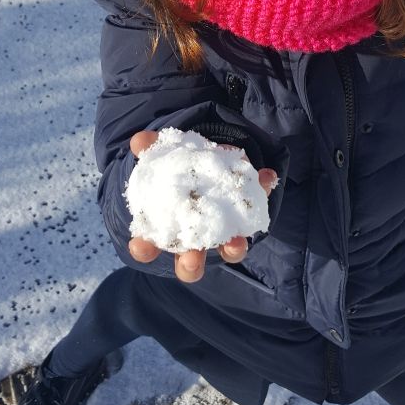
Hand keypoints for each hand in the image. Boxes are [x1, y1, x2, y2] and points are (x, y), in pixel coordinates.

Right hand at [127, 130, 277, 282]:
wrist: (211, 159)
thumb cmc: (180, 166)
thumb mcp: (165, 155)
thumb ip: (152, 148)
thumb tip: (139, 140)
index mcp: (168, 228)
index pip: (150, 247)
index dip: (144, 249)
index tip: (139, 244)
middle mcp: (196, 239)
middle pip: (190, 264)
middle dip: (190, 264)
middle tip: (190, 259)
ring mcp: (225, 232)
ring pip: (229, 252)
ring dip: (233, 249)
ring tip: (235, 243)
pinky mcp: (248, 213)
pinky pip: (258, 208)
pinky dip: (263, 191)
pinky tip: (266, 177)